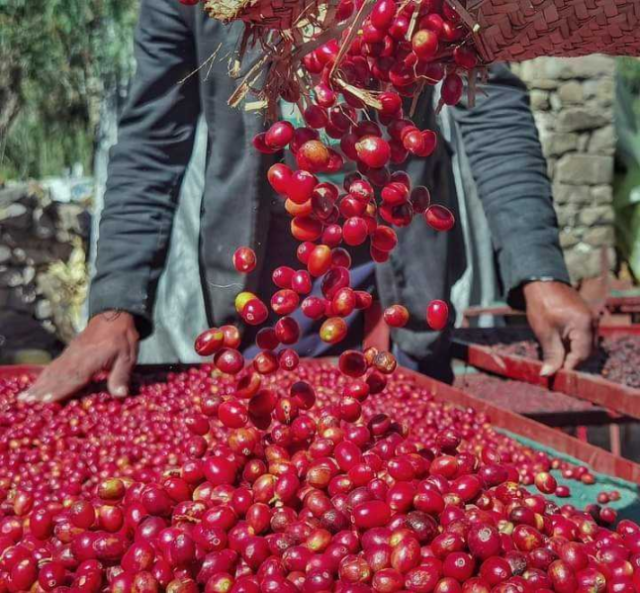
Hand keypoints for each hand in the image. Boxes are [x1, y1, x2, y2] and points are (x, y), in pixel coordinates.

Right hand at [19, 311, 139, 403]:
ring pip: (53, 370)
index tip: (47, 400)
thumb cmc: (122, 338)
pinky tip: (36, 382)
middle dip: (43, 390)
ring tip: (26, 396)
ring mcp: (71, 353)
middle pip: (59, 375)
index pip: (75, 377)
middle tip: (28, 402)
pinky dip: (44, 374)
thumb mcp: (128, 357)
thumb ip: (122, 376)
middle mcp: (77, 357)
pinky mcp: (69, 351)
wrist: (114, 316)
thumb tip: (120, 395)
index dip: (61, 389)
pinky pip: (54, 365)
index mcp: (92, 359)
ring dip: (39, 384)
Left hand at [523, 281, 594, 375]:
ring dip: (572, 353)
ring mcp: (591, 319)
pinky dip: (573, 344)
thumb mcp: (544, 332)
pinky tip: (559, 346)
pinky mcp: (586, 318)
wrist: (542, 283)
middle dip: (571, 361)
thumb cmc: (541, 305)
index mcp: (584, 324)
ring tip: (555, 357)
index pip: (582, 355)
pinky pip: (584, 337)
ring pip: (586, 345)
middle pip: (587, 352)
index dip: (569, 367)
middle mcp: (593, 322)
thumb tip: (548, 374)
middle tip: (554, 367)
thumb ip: (551, 354)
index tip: (556, 375)